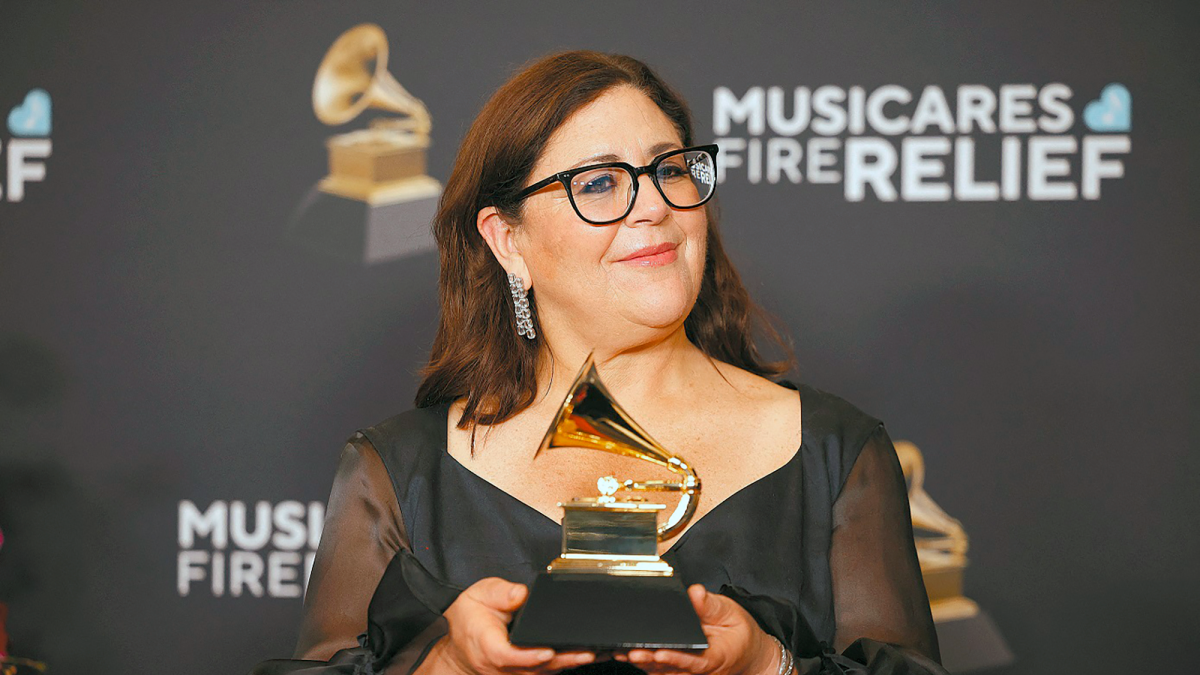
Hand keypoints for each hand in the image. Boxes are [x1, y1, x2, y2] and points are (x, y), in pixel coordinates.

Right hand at [422, 577, 596, 674]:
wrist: (461, 642)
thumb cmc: (469, 617)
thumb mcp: (479, 594)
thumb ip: (500, 592)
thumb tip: (521, 594)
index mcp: (488, 645)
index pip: (508, 655)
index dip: (529, 656)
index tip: (547, 651)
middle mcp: (500, 666)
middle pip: (533, 669)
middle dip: (562, 660)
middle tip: (587, 653)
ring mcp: (511, 674)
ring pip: (542, 674)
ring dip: (567, 665)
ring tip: (593, 654)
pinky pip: (543, 673)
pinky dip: (563, 665)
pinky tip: (583, 657)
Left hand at [615, 584, 780, 674]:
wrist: (749, 654)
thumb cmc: (740, 633)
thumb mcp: (730, 613)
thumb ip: (710, 605)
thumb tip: (695, 593)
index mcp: (715, 657)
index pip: (693, 661)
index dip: (676, 658)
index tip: (660, 653)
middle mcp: (700, 670)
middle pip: (672, 669)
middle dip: (650, 660)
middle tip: (631, 652)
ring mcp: (690, 674)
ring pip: (664, 673)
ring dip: (644, 664)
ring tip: (623, 653)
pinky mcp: (682, 672)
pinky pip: (662, 671)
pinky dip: (647, 664)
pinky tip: (628, 655)